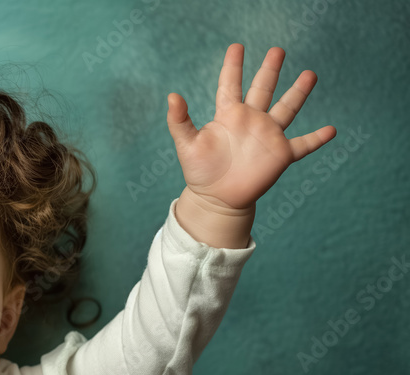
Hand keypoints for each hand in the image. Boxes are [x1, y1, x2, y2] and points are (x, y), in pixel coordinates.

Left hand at [166, 44, 335, 210]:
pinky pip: (303, 145)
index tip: (237, 47)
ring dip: (299, 93)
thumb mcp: (186, 144)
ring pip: (287, 109)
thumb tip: (172, 95)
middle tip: (277, 49)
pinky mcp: (279, 155)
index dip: (233, 66)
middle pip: (263, 89)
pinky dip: (317, 139)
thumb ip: (179, 120)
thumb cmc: (199, 171)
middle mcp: (250, 120)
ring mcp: (267, 136)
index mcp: (228, 115)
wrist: (216, 198)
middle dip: (270, 69)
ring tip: (310, 74)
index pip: (230, 84)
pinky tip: (332, 130)